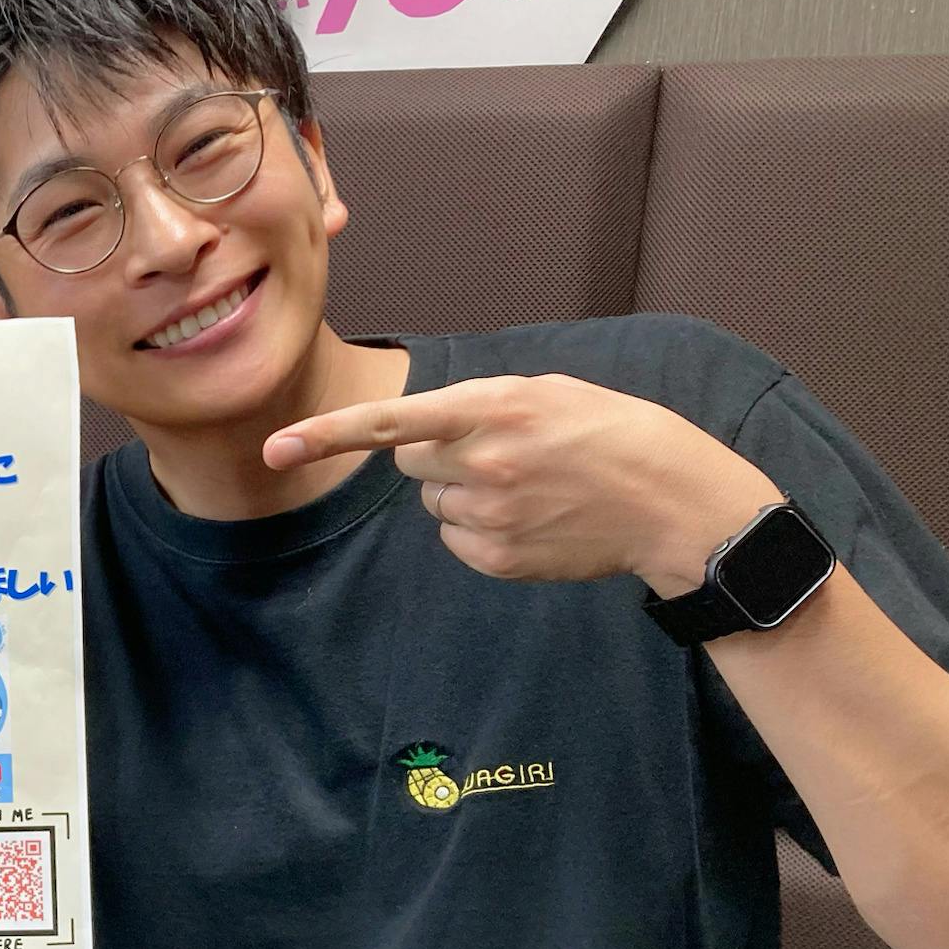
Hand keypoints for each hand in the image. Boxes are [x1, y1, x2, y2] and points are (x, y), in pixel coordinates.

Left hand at [264, 375, 783, 593]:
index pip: (392, 424)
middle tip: (498, 449)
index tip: (276, 448)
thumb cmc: (613, 432)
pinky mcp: (496, 557)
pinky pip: (454, 537)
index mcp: (493, 409)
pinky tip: (532, 516)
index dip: (327, 436)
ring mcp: (488, 515)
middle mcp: (482, 463)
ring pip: (432, 501)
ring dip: (463, 489)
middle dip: (435, 454)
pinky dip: (479, 527)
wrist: (673, 501)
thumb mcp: (549, 391)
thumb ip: (479, 403)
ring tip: (529, 483)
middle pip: (406, 461)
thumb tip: (418, 431)